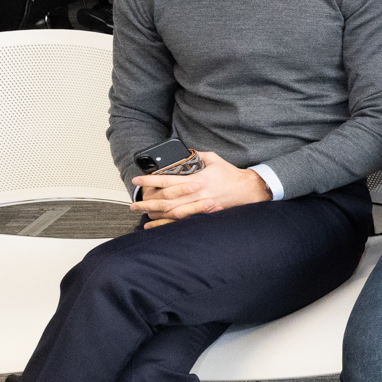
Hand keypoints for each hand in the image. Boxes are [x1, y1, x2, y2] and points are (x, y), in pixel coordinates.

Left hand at [129, 150, 270, 226]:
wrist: (248, 190)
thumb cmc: (231, 175)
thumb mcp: (213, 159)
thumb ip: (197, 156)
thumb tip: (184, 154)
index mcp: (197, 180)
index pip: (168, 181)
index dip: (150, 181)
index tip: (137, 180)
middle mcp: (197, 195)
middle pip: (166, 201)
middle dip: (148, 202)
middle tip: (134, 203)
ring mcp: (201, 208)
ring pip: (172, 214)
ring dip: (155, 215)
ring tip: (141, 215)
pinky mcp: (204, 216)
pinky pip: (183, 222)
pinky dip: (168, 225)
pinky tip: (157, 227)